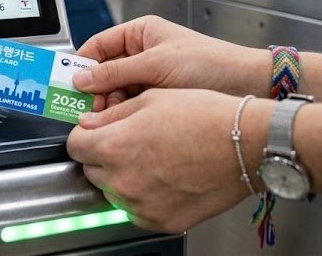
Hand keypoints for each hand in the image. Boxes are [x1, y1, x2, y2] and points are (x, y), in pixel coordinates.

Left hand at [67, 89, 272, 232]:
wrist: (246, 144)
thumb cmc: (205, 117)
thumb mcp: (151, 100)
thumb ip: (111, 116)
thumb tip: (88, 124)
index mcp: (114, 147)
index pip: (75, 146)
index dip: (85, 135)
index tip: (95, 132)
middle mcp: (123, 181)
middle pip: (92, 170)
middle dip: (103, 155)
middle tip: (129, 142)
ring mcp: (142, 205)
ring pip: (114, 192)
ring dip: (122, 177)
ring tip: (152, 158)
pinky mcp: (161, 221)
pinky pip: (137, 210)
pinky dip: (144, 196)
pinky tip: (164, 177)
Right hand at [72, 16, 269, 110]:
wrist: (246, 85)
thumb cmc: (208, 64)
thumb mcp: (156, 64)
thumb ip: (115, 72)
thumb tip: (81, 80)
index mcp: (140, 33)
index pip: (98, 46)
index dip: (82, 65)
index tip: (68, 85)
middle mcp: (142, 52)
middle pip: (104, 72)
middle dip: (96, 90)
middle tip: (89, 110)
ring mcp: (150, 76)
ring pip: (116, 91)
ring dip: (110, 105)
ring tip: (108, 119)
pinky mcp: (159, 97)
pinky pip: (131, 104)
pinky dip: (124, 114)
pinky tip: (123, 123)